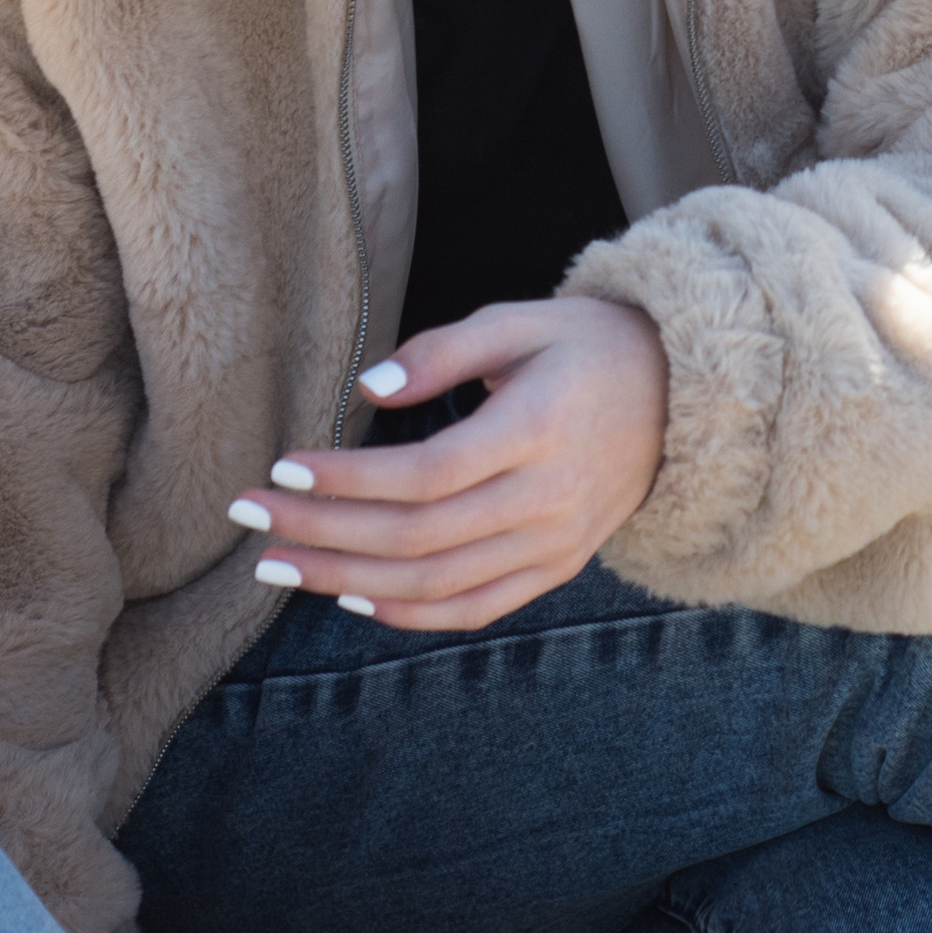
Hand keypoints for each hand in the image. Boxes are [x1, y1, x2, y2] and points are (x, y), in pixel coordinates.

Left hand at [225, 296, 668, 629]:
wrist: (683, 398)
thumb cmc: (586, 345)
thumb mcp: (519, 320)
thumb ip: (443, 351)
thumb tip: (371, 388)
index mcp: (536, 431)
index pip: (424, 474)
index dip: (347, 480)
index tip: (280, 471)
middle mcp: (546, 501)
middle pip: (417, 536)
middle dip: (321, 533)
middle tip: (247, 519)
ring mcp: (555, 545)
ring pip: (438, 582)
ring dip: (347, 580)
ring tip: (275, 565)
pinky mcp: (556, 568)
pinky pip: (477, 607)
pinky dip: (411, 612)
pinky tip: (351, 597)